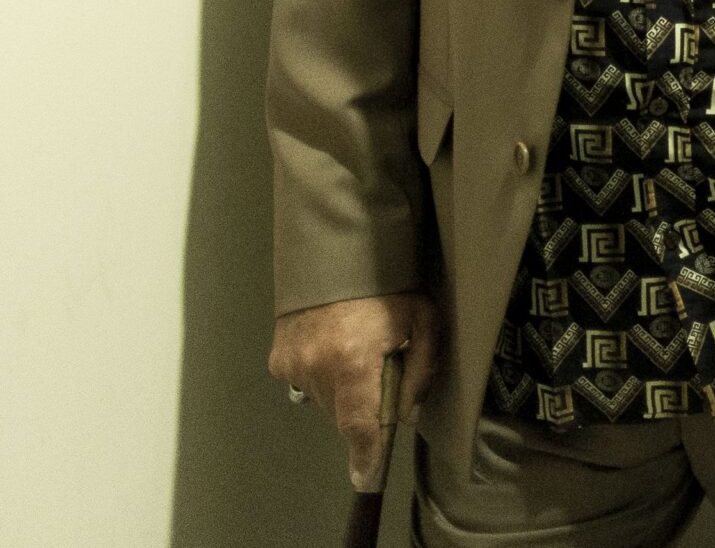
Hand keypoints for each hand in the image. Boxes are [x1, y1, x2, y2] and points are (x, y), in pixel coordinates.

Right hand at [269, 292, 440, 488]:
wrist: (337, 253)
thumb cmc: (388, 286)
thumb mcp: (423, 321)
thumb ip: (421, 370)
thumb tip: (407, 413)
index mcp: (354, 362)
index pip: (358, 424)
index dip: (365, 453)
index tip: (366, 476)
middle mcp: (317, 368)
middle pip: (342, 412)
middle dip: (362, 403)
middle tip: (379, 368)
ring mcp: (292, 364)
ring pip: (321, 400)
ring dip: (340, 389)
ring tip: (355, 351)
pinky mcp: (278, 358)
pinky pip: (303, 383)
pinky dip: (320, 374)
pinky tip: (332, 345)